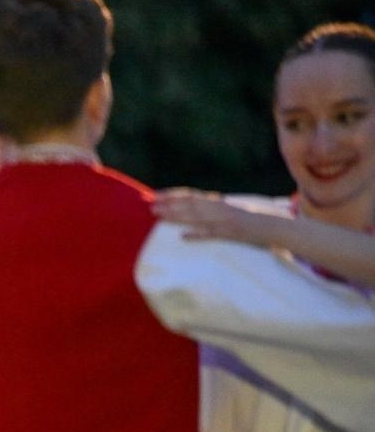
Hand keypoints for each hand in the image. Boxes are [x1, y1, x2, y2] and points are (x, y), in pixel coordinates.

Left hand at [152, 189, 275, 246]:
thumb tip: (204, 205)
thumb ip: (219, 208)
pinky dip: (198, 234)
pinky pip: (213, 234)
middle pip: (190, 204)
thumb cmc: (258, 219)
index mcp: (220, 202)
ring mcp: (226, 220)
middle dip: (170, 205)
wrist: (280, 226)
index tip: (156, 195)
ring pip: (197, 217)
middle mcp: (221, 208)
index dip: (173, 195)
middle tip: (150, 205)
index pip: (192, 196)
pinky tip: (183, 237)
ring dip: (177, 216)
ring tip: (160, 216)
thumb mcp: (235, 208)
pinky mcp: (233, 233)